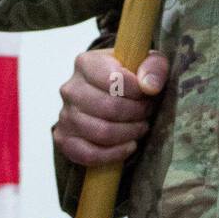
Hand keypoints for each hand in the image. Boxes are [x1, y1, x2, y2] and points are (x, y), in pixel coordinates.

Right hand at [54, 47, 167, 166]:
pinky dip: (114, 154)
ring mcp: (64, 115)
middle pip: (109, 108)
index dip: (137, 91)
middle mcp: (70, 89)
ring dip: (129, 133)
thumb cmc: (130, 78)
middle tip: (146, 113)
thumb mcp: (147, 63)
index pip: (113, 79)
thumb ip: (154, 66)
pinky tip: (129, 145)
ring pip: (102, 132)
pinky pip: (89, 154)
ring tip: (140, 127)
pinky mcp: (64, 139)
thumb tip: (149, 86)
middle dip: (136, 113)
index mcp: (85, 63)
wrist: (108, 96)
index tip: (146, 94)